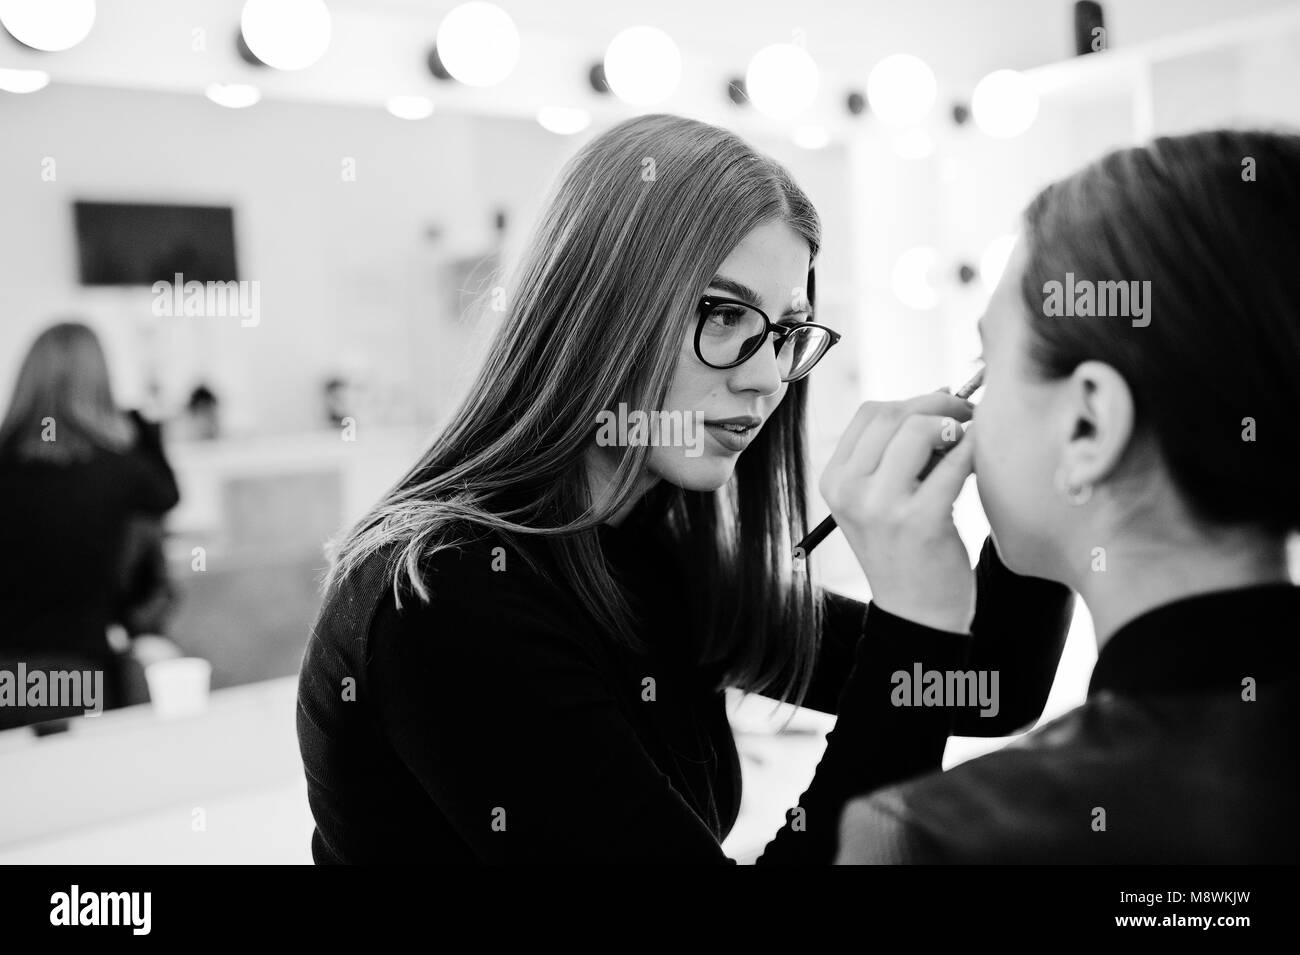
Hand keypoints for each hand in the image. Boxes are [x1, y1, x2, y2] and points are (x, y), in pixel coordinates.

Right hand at [818, 393, 976, 632]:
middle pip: (894, 414)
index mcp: (834, 480)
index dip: (912, 402)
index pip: (869, 413)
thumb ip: (899, 452)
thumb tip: (943, 394)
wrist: (918, 614)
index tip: (942, 411)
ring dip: (956, 425)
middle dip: (938, 406)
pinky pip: (955, 461)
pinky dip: (975, 450)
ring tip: (971, 441)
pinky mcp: (920, 521)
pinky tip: (983, 458)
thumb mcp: (882, 499)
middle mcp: (849, 491)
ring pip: (920, 430)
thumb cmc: (908, 549)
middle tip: (968, 417)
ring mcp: (881, 507)